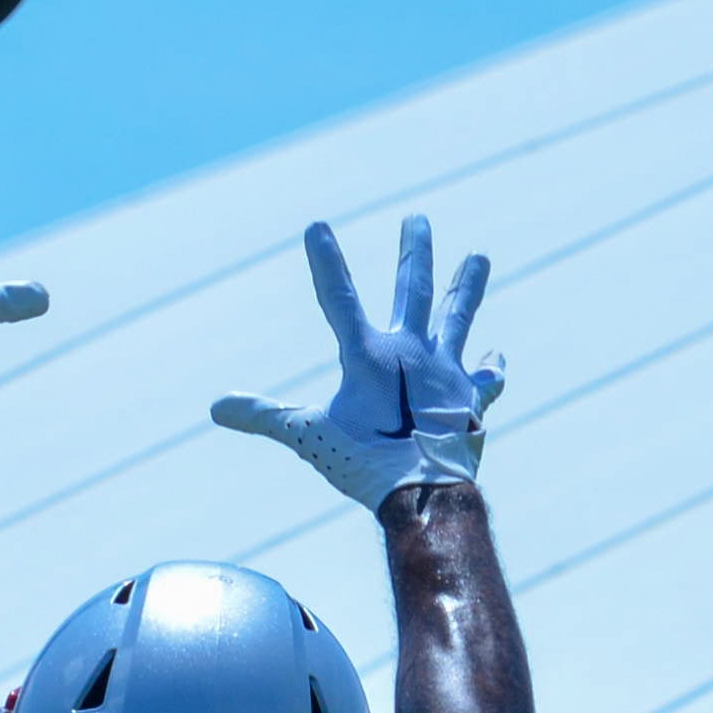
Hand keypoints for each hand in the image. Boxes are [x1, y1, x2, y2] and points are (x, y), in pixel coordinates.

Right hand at [213, 214, 504, 511]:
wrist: (424, 492)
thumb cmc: (364, 464)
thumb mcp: (306, 435)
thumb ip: (263, 416)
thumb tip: (216, 408)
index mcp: (369, 355)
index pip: (338, 298)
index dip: (326, 261)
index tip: (317, 225)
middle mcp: (412, 352)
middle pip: (415, 290)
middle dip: (414, 252)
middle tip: (417, 220)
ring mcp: (446, 371)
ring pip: (459, 317)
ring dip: (468, 286)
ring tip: (480, 256)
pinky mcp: (471, 399)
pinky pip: (484, 380)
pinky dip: (489, 370)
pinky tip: (495, 357)